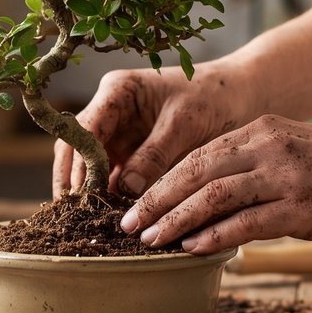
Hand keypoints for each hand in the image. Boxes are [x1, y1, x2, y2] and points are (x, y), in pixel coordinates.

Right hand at [52, 64, 251, 197]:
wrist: (238, 96)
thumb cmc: (213, 98)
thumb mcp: (184, 125)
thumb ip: (154, 155)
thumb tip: (125, 189)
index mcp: (118, 91)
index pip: (85, 129)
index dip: (81, 162)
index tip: (84, 194)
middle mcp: (110, 110)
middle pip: (76, 147)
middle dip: (73, 180)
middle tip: (73, 215)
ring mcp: (119, 132)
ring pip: (89, 164)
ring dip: (89, 190)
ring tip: (88, 221)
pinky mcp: (131, 151)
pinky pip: (111, 175)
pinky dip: (109, 194)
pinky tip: (111, 216)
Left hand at [119, 115, 311, 253]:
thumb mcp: (298, 153)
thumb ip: (258, 167)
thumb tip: (216, 199)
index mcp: (265, 129)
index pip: (198, 154)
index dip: (161, 180)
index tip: (135, 202)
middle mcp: (270, 146)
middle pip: (196, 171)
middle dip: (156, 200)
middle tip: (127, 225)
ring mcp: (287, 175)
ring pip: (214, 195)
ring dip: (176, 220)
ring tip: (150, 240)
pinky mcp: (304, 207)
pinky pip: (247, 221)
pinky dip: (214, 236)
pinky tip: (193, 248)